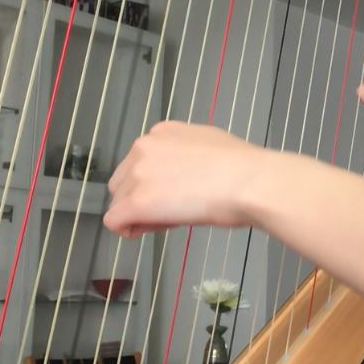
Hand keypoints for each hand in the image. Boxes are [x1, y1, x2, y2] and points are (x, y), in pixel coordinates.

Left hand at [104, 122, 264, 235]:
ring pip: (118, 202)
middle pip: (123, 182)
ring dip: (139, 215)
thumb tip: (187, 173)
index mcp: (162, 132)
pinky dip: (129, 230)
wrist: (249, 182)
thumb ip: (187, 156)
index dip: (154, 184)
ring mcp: (138, 175)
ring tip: (171, 220)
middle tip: (172, 211)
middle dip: (140, 199)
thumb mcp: (210, 145)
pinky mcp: (136, 202)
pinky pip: (114, 221)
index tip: (177, 194)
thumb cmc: (243, 167)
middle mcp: (143, 147)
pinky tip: (151, 230)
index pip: (140, 162)